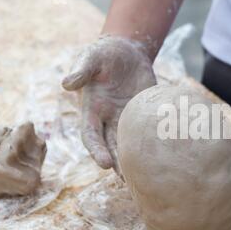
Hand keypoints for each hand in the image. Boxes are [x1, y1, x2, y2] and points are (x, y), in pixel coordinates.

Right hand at [62, 35, 155, 171]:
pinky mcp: (144, 114)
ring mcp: (127, 117)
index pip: (91, 136)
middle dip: (117, 162)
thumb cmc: (103, 54)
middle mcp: (109, 119)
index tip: (104, 164)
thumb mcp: (91, 58)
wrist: (126, 51)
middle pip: (111, 145)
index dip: (96, 150)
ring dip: (134, 159)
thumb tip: (67, 83)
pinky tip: (164, 154)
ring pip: (129, 143)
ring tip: (145, 176)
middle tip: (127, 179)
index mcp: (92, 110)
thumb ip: (81, 70)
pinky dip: (153, 143)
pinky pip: (148, 131)